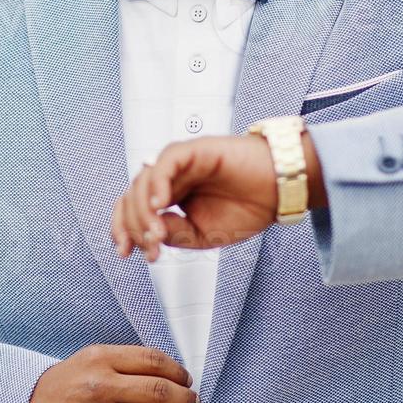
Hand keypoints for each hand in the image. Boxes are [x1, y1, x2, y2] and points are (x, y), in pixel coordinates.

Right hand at [18, 344, 197, 402]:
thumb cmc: (60, 385)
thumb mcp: (88, 359)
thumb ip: (123, 361)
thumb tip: (166, 371)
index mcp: (101, 359)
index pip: (153, 360)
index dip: (178, 370)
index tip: (186, 379)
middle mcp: (101, 386)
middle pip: (159, 391)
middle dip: (185, 399)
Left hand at [112, 135, 278, 261]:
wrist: (279, 192)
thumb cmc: (247, 208)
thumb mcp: (204, 236)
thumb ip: (174, 234)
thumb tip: (149, 234)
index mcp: (171, 197)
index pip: (132, 208)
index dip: (123, 228)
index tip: (124, 252)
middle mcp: (170, 179)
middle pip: (132, 196)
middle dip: (134, 226)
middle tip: (152, 248)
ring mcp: (180, 164)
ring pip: (143, 180)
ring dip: (143, 211)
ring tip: (157, 234)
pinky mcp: (193, 150)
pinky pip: (165, 163)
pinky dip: (157, 182)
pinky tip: (160, 204)